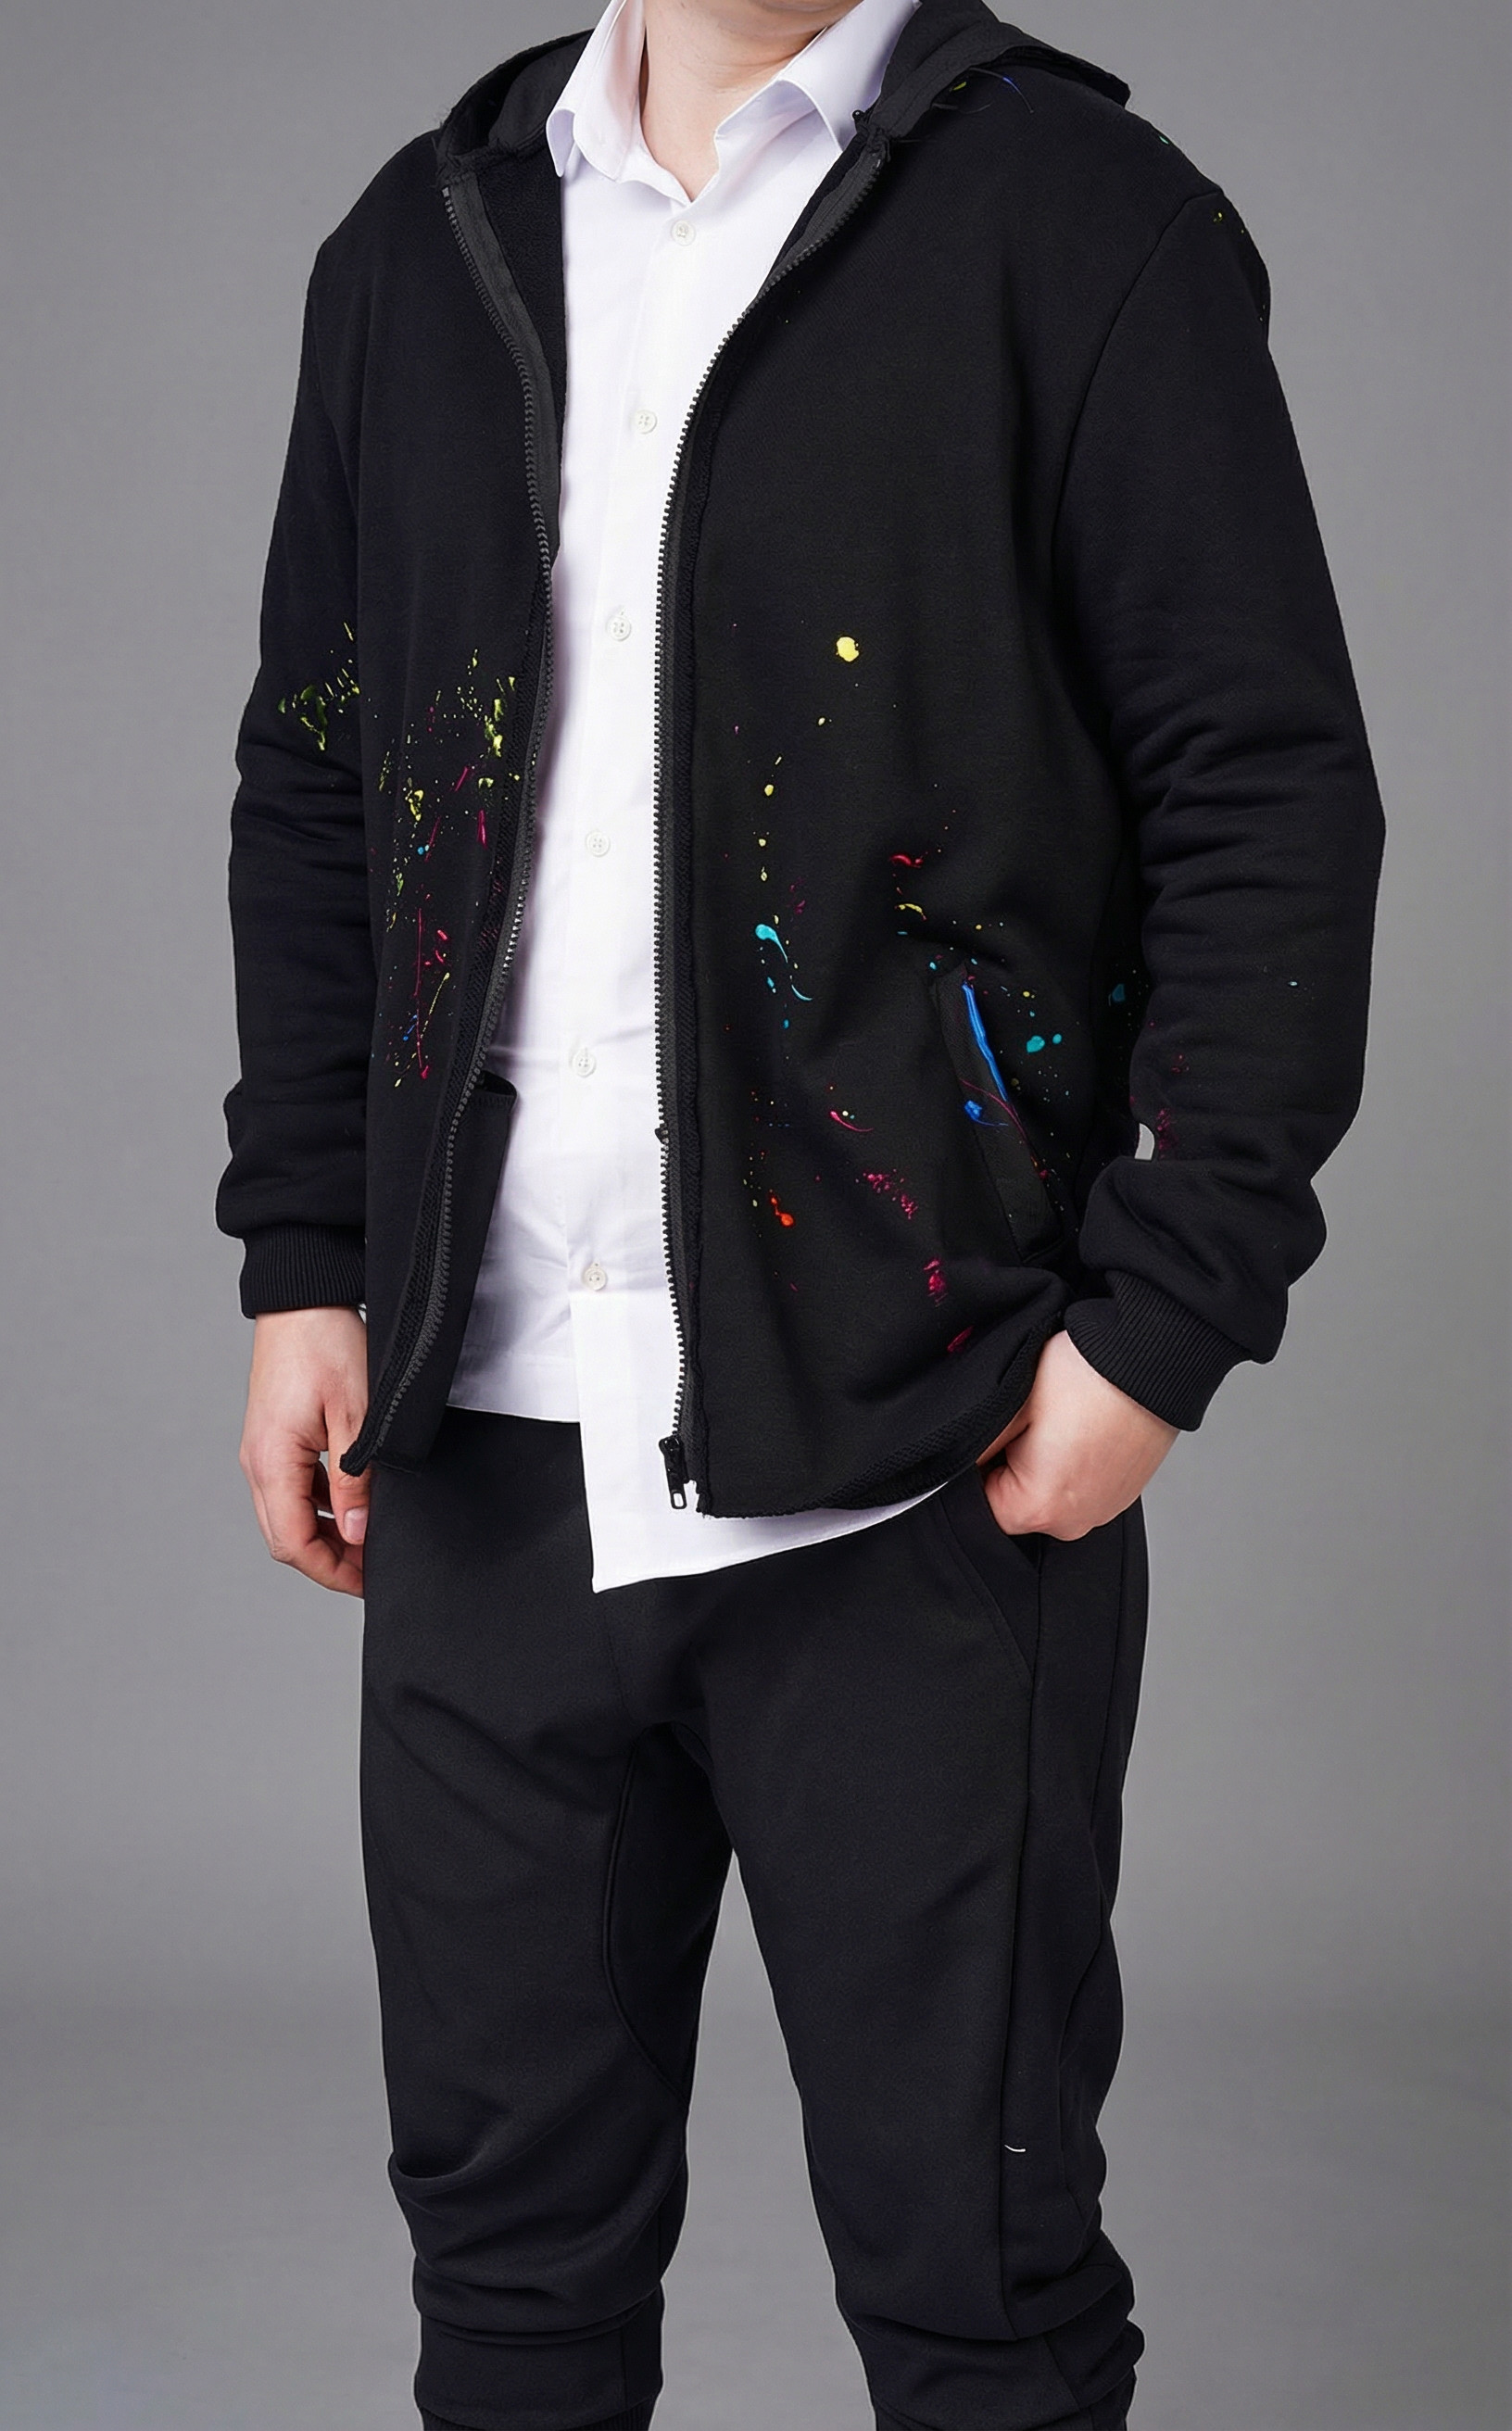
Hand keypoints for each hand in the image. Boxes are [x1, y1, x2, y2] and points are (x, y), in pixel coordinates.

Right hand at [240, 1307, 370, 1596]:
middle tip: (375, 1569)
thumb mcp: (356, 1415)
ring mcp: (263, 1450)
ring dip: (328, 1535)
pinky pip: (292, 1489)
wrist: (303, 1296)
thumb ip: (356, 1479)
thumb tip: (359, 1533)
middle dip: (331, 1561)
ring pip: (289, 1516)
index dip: (332, 1571)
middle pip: (286, 1537)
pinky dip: (322, 1507)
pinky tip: (355, 1504)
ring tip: (371, 1539)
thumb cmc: (327, 1343)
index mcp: (272, 1461)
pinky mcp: (273, 1437)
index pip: (294, 1544)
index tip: (369, 1582)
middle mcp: (258, 1461)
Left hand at [976, 1329, 1176, 1539]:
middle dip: (1009, 1465)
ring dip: (1041, 1462)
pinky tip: (1078, 1425)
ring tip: (1058, 1420)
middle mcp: (1074, 1522)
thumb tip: (947, 1467)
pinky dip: (1071, 1460)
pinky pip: (1077, 1485)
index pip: (977, 1508)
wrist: (1153, 1358)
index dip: (975, 1467)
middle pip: (1014, 1504)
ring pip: (1046, 1493)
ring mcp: (1102, 1510)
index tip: (992, 1433)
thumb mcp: (1009, 1403)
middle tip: (1027, 1420)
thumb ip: (970, 1446)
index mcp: (1040, 1509)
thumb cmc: (1086, 1376)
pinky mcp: (1121, 1493)